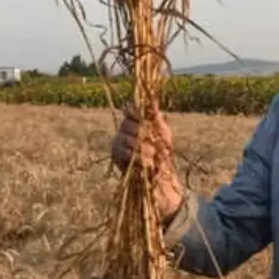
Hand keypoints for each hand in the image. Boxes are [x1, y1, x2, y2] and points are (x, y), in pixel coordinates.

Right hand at [110, 104, 183, 222]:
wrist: (160, 179)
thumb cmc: (163, 154)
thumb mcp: (163, 133)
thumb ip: (156, 117)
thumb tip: (153, 98)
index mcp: (134, 122)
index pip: (129, 110)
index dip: (136, 113)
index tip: (145, 119)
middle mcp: (123, 130)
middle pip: (127, 123)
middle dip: (142, 133)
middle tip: (153, 143)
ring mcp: (117, 143)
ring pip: (124, 137)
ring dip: (140, 146)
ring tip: (151, 155)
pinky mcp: (115, 156)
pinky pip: (121, 151)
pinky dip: (134, 156)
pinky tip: (143, 162)